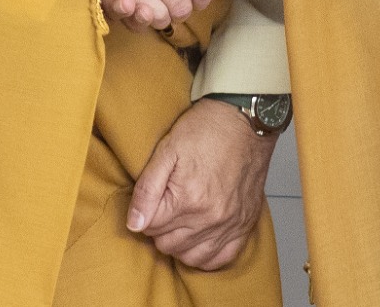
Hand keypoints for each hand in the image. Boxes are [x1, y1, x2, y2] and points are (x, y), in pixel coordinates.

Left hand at [127, 97, 276, 270]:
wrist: (245, 120)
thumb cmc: (206, 130)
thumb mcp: (166, 150)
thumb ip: (147, 190)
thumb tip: (134, 224)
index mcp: (187, 200)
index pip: (149, 228)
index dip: (146, 212)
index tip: (154, 198)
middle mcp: (210, 219)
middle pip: (168, 245)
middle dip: (161, 229)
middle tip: (166, 206)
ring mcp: (230, 225)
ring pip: (191, 256)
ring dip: (180, 243)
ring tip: (181, 221)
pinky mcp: (245, 225)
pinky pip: (220, 258)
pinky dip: (207, 254)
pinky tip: (200, 237)